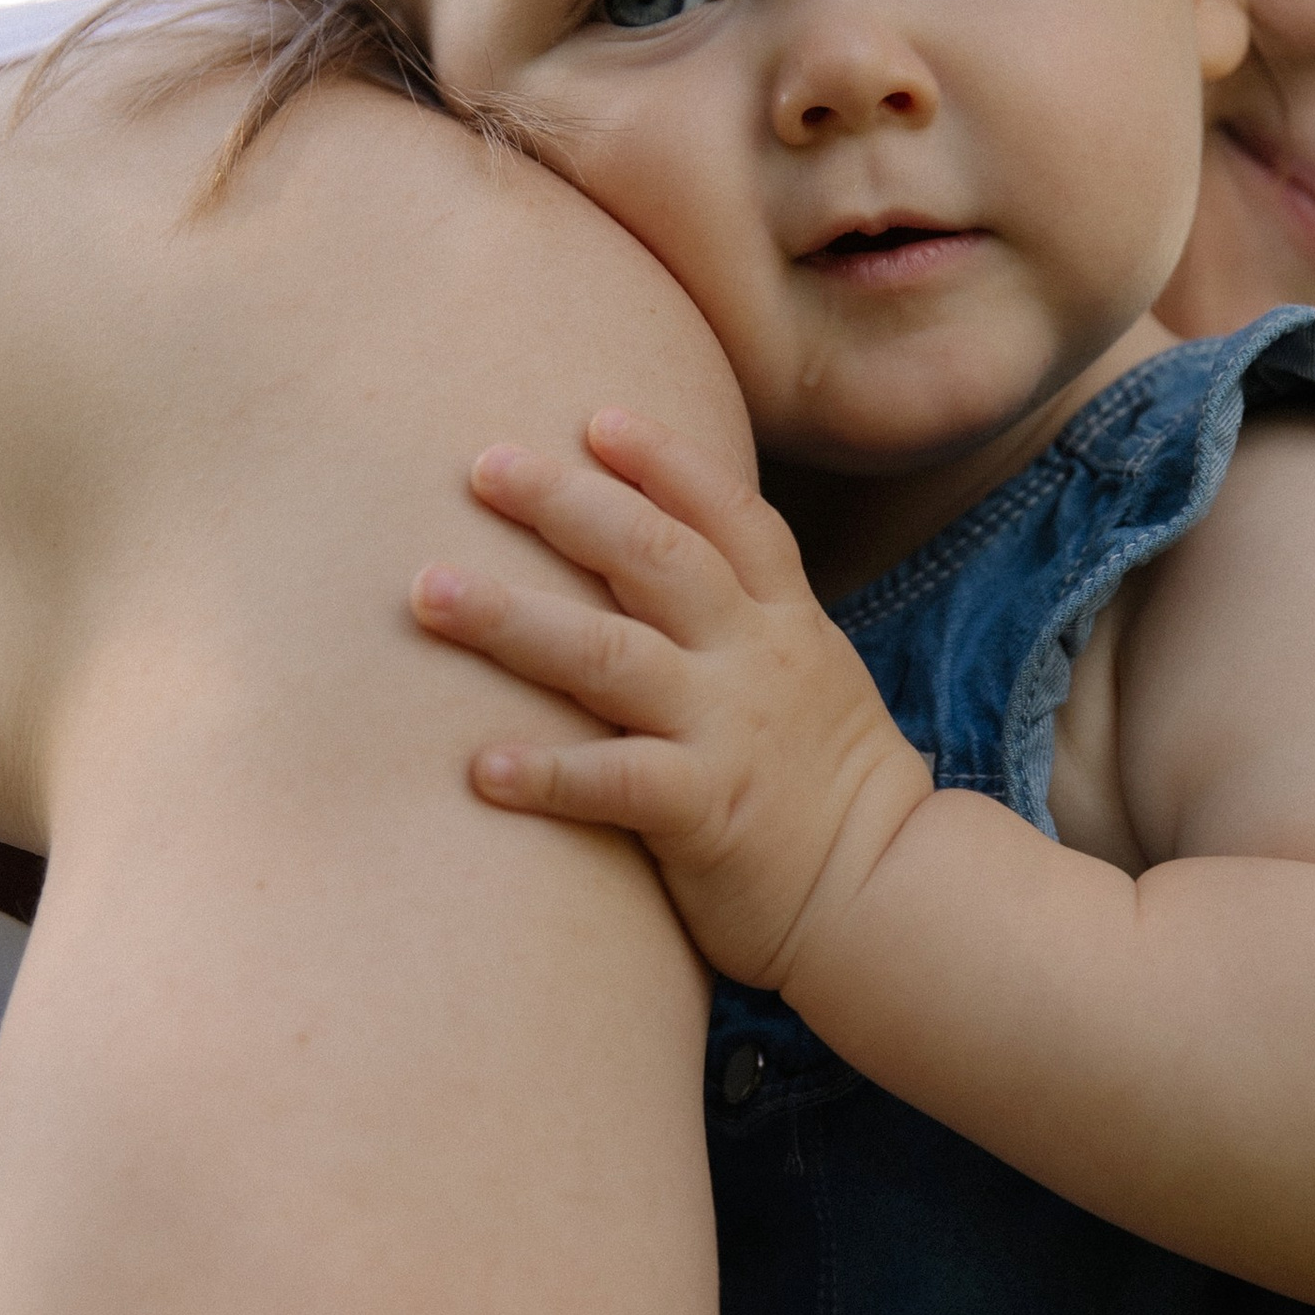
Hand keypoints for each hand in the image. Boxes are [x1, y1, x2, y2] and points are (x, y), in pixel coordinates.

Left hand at [411, 410, 931, 989]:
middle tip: (482, 468)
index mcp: (783, 623)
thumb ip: (742, 623)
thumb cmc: (824, 790)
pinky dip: (548, 772)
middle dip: (566, 505)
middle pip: (654, 558)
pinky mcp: (708, 812)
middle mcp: (756, 660)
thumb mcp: (806, 678)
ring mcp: (730, 732)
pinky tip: (480, 768)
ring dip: (514, 618)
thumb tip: (656, 573)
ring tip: (428, 590)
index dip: (666, 462)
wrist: (885, 896)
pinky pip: (618, 783)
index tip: (595, 419)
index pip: (729, 517)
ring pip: (612, 654)